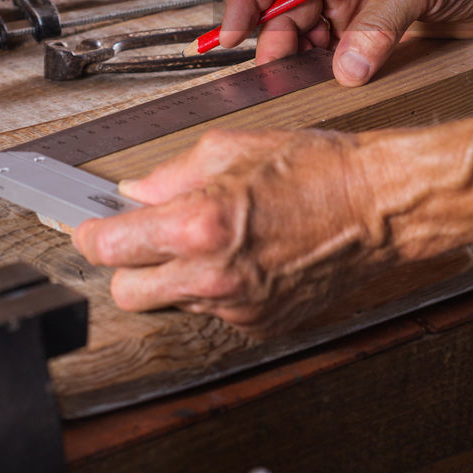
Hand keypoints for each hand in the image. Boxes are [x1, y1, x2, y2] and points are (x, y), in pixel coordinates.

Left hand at [72, 108, 472, 335]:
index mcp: (200, 224)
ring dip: (178, 275)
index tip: (90, 226)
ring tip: (218, 236)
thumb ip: (174, 173)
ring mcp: (238, 307)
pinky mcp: (262, 325)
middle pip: (127, 293)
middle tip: (147, 235)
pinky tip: (247, 255)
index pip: (110, 246)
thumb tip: (137, 191)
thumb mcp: (236, 148)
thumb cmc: (323, 170)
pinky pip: (217, 310)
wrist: (381, 206)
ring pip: (174, 302)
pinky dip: (219, 287)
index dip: (92, 233)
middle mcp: (214, 275)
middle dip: (129, 264)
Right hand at [219, 0, 472, 86]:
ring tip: (306, 73)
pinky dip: (329, 58)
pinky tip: (336, 72)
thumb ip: (378, 26)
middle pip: (284, 1)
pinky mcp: (371, 14)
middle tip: (279, 70)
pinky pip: (334, 39)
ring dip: (303, 50)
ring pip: (306, 24)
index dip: (246, 1)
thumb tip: (347, 67)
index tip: (231, 36)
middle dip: (277, 36)